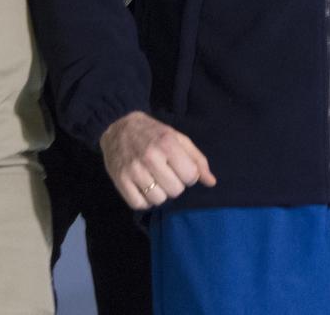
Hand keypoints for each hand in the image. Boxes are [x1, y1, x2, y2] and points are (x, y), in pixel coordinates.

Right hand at [99, 111, 215, 209]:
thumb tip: (211, 182)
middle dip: (175, 184)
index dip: (189, 175)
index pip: (190, 176)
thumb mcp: (178, 138)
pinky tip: (144, 188)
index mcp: (167, 144)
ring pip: (158, 199)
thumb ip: (197, 159)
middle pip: (175, 190)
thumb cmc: (153, 133)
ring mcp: (133, 170)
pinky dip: (144, 201)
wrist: (118, 126)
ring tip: (155, 181)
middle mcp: (150, 157)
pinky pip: (139, 204)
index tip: (180, 168)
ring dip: (160, 193)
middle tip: (166, 174)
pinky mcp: (120, 180)